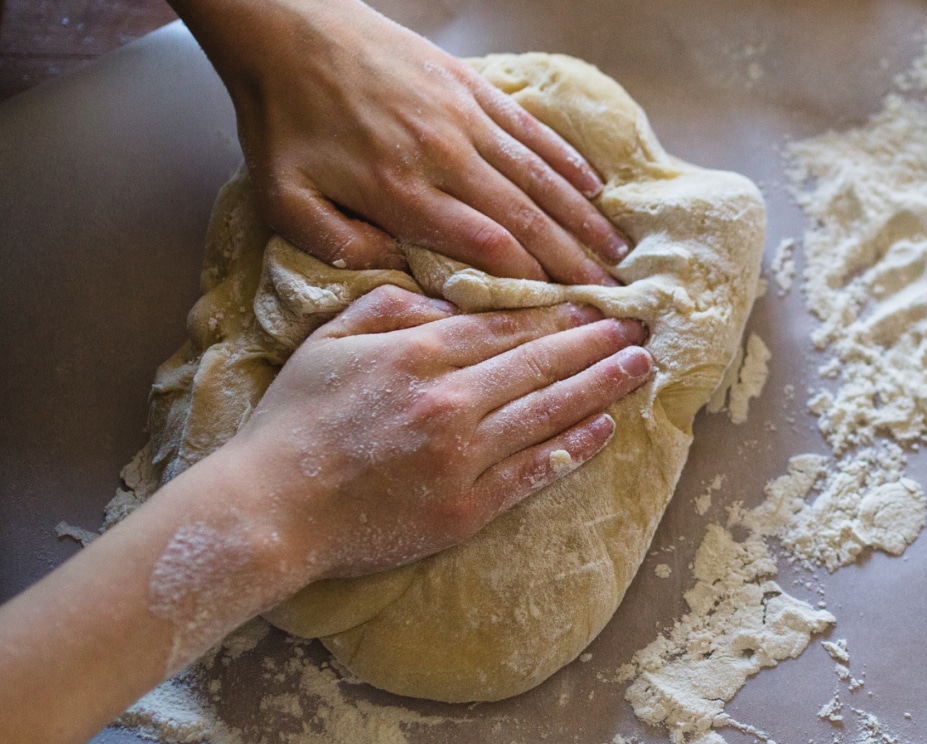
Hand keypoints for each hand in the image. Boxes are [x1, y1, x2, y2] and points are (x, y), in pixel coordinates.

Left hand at [177, 0, 629, 281]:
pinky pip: (532, 131)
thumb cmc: (283, 123)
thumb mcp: (285, 199)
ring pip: (539, 176)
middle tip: (609, 292)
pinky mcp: (472, 89)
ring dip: (582, 216)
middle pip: (525, 217)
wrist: (287, 31)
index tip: (562, 308)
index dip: (530, 280)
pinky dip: (567, 162)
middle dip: (572, 259)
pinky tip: (595, 186)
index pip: (486, 245)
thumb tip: (398, 269)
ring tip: (616, 249)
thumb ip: (337, 246)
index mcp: (401, 191)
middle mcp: (444, 156)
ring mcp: (465, 119)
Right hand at [228, 285, 652, 578]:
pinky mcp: (466, 508)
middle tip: (640, 327)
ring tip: (640, 367)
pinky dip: (574, 447)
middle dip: (595, 343)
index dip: (557, 314)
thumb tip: (447, 303)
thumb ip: (389, 308)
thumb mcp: (329, 340)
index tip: (595, 305)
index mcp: (418, 354)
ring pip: (548, 412)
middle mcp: (450, 401)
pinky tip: (606, 426)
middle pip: (539, 363)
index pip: (505, 326)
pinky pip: (534, 471)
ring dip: (601, 386)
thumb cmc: (294, 420)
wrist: (271, 508)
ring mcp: (463, 458)